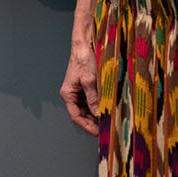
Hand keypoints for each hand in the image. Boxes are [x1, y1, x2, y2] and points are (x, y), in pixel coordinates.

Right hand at [59, 20, 101, 137]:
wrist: (85, 43)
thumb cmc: (83, 59)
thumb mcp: (90, 80)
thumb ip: (94, 99)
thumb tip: (98, 114)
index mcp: (68, 94)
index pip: (76, 117)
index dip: (87, 126)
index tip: (98, 133)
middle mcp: (72, 94)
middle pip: (82, 114)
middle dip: (93, 122)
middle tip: (107, 129)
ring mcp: (79, 91)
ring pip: (88, 109)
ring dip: (98, 114)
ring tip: (110, 120)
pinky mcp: (87, 87)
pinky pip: (93, 101)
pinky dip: (100, 105)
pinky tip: (109, 109)